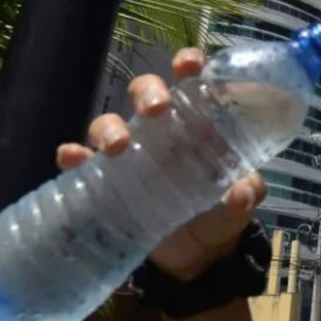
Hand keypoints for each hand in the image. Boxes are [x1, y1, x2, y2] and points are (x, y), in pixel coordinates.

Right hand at [55, 47, 267, 280]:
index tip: (189, 65)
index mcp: (197, 122)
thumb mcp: (242, 201)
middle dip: (148, 92)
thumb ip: (247, 192)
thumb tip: (238, 193)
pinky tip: (73, 159)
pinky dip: (75, 157)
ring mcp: (132, 154)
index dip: (188, 64)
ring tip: (117, 146)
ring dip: (109, 128)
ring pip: (109, 124)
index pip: (191, 81)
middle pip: (146, 93)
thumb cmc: (223, 211)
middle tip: (155, 109)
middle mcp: (161, 130)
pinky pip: (83, 163)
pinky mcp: (108, 183)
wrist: (199, 257)